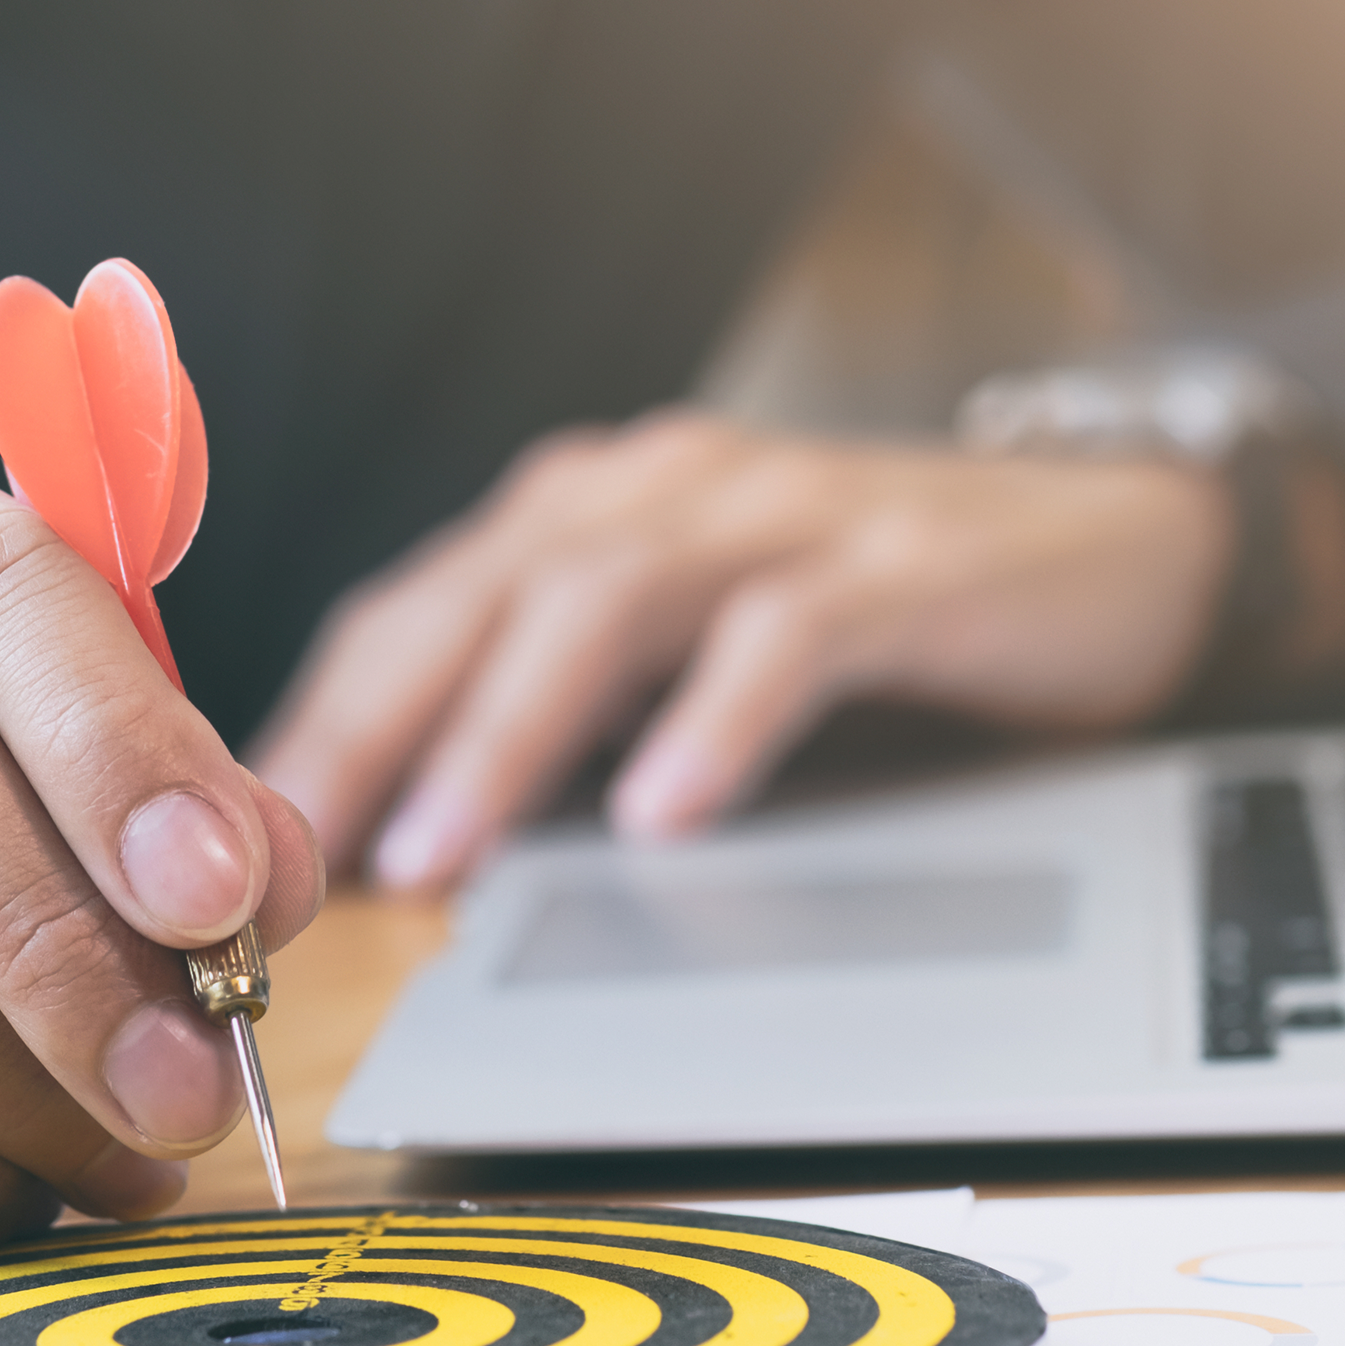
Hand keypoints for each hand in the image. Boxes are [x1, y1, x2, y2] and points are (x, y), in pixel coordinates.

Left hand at [254, 411, 1232, 888]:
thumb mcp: (688, 649)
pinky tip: (662, 812)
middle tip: (294, 852)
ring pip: (609, 601)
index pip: (420, 607)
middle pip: (482, 593)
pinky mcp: (899, 564)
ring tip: (442, 853)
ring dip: (509, 730)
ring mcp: (783, 517)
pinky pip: (787, 634)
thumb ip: (568, 708)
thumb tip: (419, 831)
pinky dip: (715, 720)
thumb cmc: (866, 609)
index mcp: (595, 514)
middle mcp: (666, 491)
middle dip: (376, 725)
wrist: (1099, 541)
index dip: (326, 718)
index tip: (244, 837)